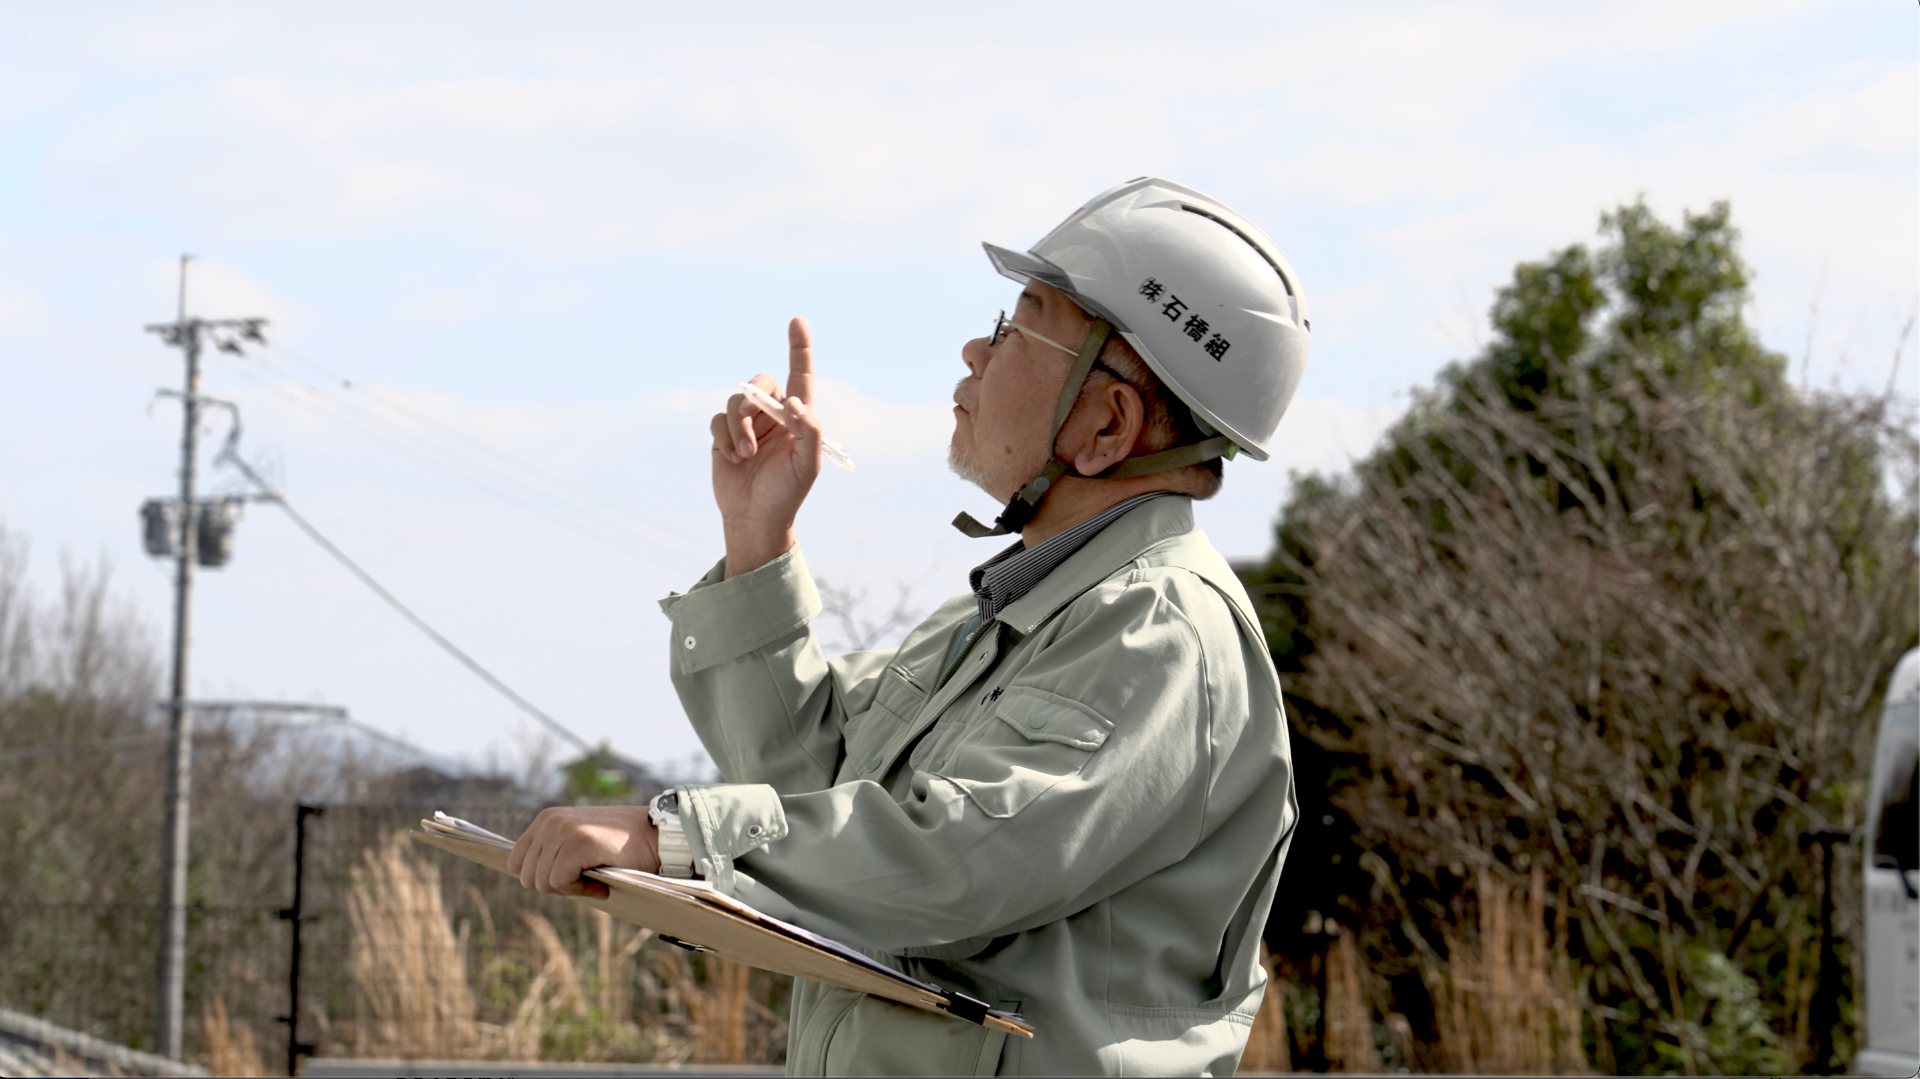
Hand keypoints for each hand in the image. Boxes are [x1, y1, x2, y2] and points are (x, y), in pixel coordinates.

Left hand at [507, 804, 656, 898]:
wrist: (659, 838)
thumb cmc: (622, 847)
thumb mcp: (579, 843)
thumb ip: (553, 854)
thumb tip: (528, 879)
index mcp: (546, 819)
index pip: (516, 862)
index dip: (541, 879)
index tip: (570, 877)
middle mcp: (549, 821)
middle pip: (527, 877)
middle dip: (556, 887)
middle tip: (586, 880)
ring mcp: (563, 830)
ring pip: (543, 883)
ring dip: (571, 889)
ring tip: (596, 878)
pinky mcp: (578, 843)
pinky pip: (560, 883)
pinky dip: (582, 891)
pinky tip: (602, 883)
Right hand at [711, 317, 823, 576]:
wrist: (754, 517)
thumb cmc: (786, 493)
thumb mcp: (806, 466)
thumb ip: (808, 431)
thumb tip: (794, 402)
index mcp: (798, 417)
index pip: (801, 374)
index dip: (799, 347)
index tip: (797, 320)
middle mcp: (773, 414)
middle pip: (759, 382)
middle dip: (752, 403)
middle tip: (752, 435)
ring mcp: (747, 423)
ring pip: (735, 401)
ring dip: (738, 427)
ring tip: (744, 455)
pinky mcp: (724, 434)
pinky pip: (717, 419)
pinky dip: (723, 438)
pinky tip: (731, 458)